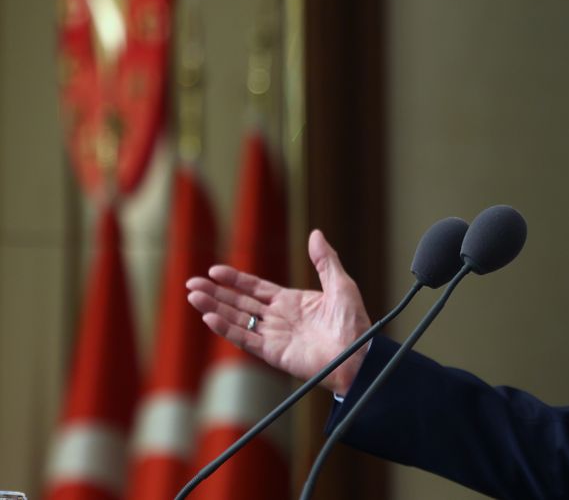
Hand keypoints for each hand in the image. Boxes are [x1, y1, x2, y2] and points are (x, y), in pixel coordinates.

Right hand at [186, 229, 371, 393]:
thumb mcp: (340, 284)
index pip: (255, 288)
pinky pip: (245, 339)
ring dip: (214, 309)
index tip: (214, 271)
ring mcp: (274, 335)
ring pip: (237, 319)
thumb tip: (316, 233)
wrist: (358, 354)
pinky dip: (227, 329)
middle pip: (240, 303)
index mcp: (291, 302)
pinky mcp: (273, 352)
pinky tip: (209, 319)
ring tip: (193, 297)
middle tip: (191, 283)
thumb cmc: (354, 322)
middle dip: (216, 293)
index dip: (235, 280)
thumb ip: (325, 260)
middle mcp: (278, 318)